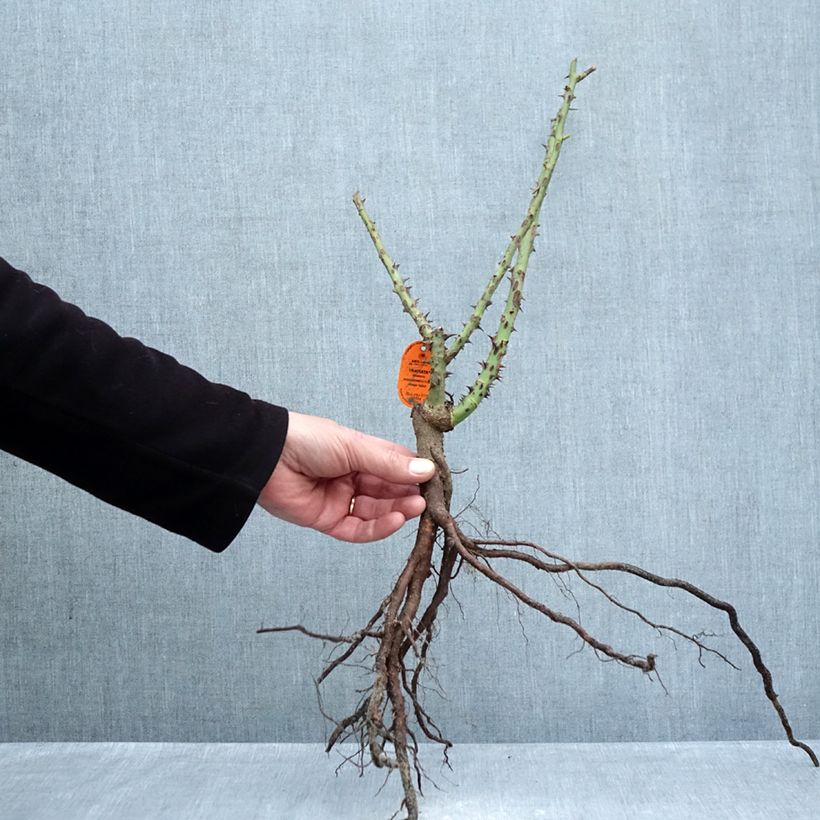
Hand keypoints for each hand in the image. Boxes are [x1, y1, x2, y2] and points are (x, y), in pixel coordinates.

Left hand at [257, 411, 435, 541]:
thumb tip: (426, 471)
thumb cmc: (308, 440)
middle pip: (389, 491)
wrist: (265, 457)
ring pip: (377, 511)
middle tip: (429, 499)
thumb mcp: (354, 446)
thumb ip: (389, 463)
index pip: (395, 465)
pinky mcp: (328, 520)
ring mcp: (341, 499)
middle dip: (409, 495)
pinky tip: (396, 520)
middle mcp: (353, 477)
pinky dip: (379, 527)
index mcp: (360, 453)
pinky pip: (358, 529)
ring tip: (416, 508)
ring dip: (398, 511)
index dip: (415, 473)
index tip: (435, 480)